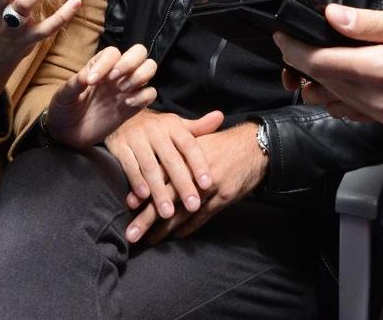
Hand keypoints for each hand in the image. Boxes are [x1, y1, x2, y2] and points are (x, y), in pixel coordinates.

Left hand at [46, 44, 157, 148]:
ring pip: (149, 68)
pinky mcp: (133, 107)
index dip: (105, 63)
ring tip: (123, 89)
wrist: (67, 134)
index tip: (91, 81)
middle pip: (139, 52)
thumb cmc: (64, 108)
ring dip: (140, 76)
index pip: (113, 53)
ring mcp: (127, 90)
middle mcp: (117, 74)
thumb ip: (74, 84)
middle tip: (114, 78)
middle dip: (131, 61)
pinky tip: (126, 104)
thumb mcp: (63, 95)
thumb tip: (86, 76)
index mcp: (100, 66)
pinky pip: (150, 94)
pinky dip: (143, 96)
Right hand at [105, 108, 223, 220]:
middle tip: (193, 206)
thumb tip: (220, 117)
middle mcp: (155, 131)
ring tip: (168, 213)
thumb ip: (199, 127)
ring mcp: (136, 138)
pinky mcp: (119, 146)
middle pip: (172, 160)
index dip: (199, 164)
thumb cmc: (157, 128)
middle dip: (183, 184)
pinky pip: (129, 166)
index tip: (208, 184)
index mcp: (173, 126)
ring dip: (159, 191)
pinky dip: (136, 181)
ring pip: (150, 167)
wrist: (122, 115)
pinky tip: (143, 198)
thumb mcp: (177, 125)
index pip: (189, 145)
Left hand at [124, 123, 267, 244]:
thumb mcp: (197, 141)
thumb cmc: (222, 144)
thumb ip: (175, 152)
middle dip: (147, 218)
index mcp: (185, 155)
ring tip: (149, 240)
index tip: (128, 204)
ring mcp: (210, 187)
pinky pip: (202, 219)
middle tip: (130, 233)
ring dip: (164, 230)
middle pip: (167, 197)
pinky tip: (176, 236)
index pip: (160, 174)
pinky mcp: (223, 198)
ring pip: (183, 213)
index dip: (144, 189)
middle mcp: (195, 172)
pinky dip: (188, 228)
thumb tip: (149, 167)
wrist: (254, 147)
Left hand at [275, 4, 382, 139]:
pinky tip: (349, 82)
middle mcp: (380, 102)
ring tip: (319, 62)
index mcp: (382, 71)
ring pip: (336, 105)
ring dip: (321, 85)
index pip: (320, 63)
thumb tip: (331, 16)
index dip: (294, 49)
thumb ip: (369, 23)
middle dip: (302, 65)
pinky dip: (344, 99)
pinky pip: (358, 115)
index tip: (281, 36)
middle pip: (323, 85)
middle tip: (293, 45)